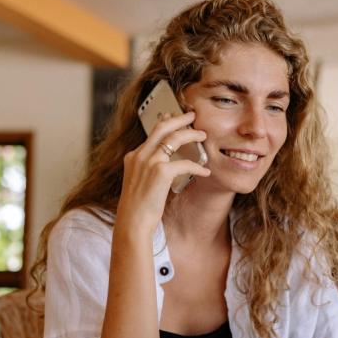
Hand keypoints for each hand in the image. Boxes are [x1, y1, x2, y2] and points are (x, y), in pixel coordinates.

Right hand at [117, 111, 210, 235]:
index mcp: (133, 157)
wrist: (132, 222)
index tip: (174, 117)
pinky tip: (205, 172)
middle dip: (179, 118)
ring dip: (192, 135)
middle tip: (192, 116)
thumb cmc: (137, 208)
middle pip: (162, 127)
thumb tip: (165, 166)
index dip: (166, 123)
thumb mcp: (138, 183)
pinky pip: (185, 163)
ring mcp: (149, 162)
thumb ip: (148, 170)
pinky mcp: (161, 172)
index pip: (152, 133)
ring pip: (175, 138)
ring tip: (203, 136)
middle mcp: (140, 155)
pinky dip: (197, 166)